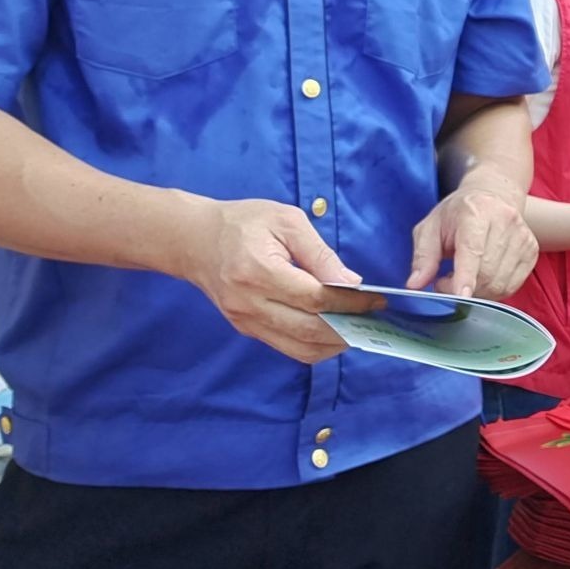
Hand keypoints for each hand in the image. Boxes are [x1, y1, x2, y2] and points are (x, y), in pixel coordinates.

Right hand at [173, 199, 379, 363]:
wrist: (193, 240)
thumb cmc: (242, 222)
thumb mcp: (287, 221)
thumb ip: (320, 254)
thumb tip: (351, 283)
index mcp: (257, 271)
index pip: (314, 298)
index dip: (350, 303)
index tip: (376, 300)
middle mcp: (248, 303)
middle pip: (308, 329)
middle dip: (348, 328)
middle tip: (375, 318)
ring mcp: (245, 320)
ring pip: (299, 347)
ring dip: (334, 343)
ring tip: (360, 328)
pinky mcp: (246, 328)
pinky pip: (287, 347)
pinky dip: (315, 345)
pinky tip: (335, 331)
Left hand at [409, 170, 538, 298]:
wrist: (493, 196)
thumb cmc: (457, 214)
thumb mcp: (430, 227)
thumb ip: (423, 256)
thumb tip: (415, 285)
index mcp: (476, 212)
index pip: (473, 249)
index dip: (466, 275)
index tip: (460, 296)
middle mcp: (505, 221)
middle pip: (487, 272)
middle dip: (462, 288)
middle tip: (444, 281)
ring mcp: (522, 236)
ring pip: (500, 283)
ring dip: (477, 292)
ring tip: (463, 277)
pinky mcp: (531, 251)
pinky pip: (512, 286)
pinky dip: (494, 291)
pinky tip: (481, 278)